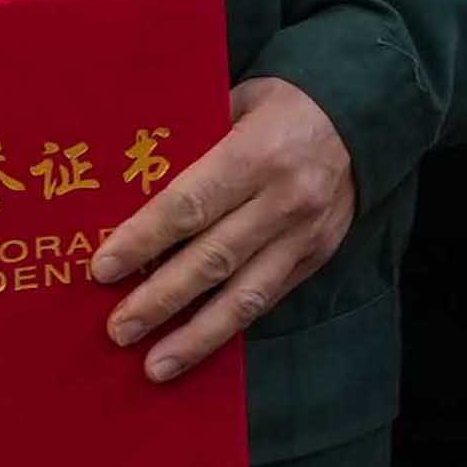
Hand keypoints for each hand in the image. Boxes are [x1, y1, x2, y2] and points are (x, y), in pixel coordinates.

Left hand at [97, 77, 357, 382]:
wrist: (363, 117)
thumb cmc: (284, 104)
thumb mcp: (237, 101)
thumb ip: (193, 139)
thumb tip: (130, 181)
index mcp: (256, 153)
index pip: (190, 204)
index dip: (143, 239)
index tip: (103, 268)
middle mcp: (283, 200)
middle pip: (212, 259)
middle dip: (160, 299)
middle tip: (117, 330)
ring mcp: (303, 235)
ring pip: (244, 295)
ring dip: (196, 335)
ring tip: (154, 365)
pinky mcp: (316, 257)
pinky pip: (268, 299)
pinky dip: (230, 325)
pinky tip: (198, 346)